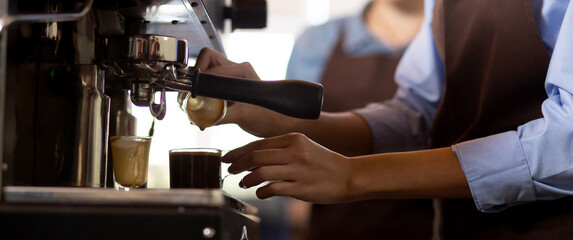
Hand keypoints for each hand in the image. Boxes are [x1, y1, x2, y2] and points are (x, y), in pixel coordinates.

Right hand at [194, 47, 293, 136]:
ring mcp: (230, 78)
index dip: (199, 80)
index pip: (212, 65)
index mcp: (242, 70)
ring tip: (191, 106)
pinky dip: (200, 97)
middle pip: (205, 61)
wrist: (276, 124)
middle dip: (194, 77)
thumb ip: (222, 116)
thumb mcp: (245, 116)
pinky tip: (199, 114)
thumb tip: (201, 119)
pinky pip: (207, 86)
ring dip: (195, 88)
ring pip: (203, 72)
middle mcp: (235, 70)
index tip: (192, 95)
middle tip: (189, 96)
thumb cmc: (269, 117)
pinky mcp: (226, 88)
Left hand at [222, 133, 352, 202]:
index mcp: (294, 139)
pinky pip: (272, 189)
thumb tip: (252, 157)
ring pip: (260, 172)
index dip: (239, 151)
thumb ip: (280, 149)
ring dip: (247, 179)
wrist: (348, 176)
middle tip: (231, 170)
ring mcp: (298, 170)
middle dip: (238, 164)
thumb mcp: (303, 147)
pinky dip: (261, 192)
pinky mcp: (300, 187)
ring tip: (243, 183)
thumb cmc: (323, 163)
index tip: (228, 158)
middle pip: (256, 156)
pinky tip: (260, 193)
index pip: (259, 144)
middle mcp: (295, 152)